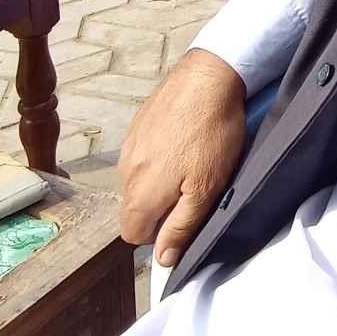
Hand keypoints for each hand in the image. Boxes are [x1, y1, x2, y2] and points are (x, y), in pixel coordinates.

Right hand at [119, 49, 246, 266]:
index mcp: (140, 194)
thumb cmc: (211, 134)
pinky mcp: (138, 124)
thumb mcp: (206, 188)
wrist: (208, 76)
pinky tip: (185, 140)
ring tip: (192, 160)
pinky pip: (142, 153)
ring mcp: (129, 145)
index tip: (184, 215)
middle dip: (161, 207)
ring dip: (160, 180)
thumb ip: (181, 226)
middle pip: (135, 208)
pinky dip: (160, 154)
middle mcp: (125, 172)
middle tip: (194, 186)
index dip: (160, 233)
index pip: (134, 235)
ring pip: (138, 180)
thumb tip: (163, 259)